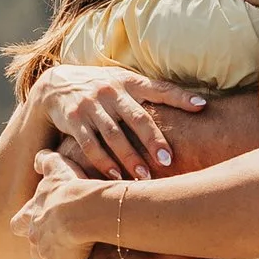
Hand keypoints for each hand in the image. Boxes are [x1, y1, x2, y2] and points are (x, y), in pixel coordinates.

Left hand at [14, 149, 110, 258]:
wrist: (83, 212)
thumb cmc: (71, 188)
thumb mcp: (57, 168)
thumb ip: (46, 161)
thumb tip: (39, 156)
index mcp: (30, 215)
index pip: (18, 224)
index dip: (26, 224)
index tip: (35, 224)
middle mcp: (34, 237)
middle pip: (32, 248)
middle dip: (41, 247)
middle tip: (57, 243)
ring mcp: (46, 254)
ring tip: (72, 255)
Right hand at [35, 63, 208, 180]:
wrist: (56, 85)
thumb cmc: (102, 89)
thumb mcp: (125, 83)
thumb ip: (154, 93)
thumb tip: (200, 105)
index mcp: (129, 82)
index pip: (159, 88)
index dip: (181, 97)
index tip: (202, 106)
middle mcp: (110, 91)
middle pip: (136, 117)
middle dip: (153, 140)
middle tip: (167, 160)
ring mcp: (91, 105)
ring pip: (113, 134)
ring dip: (129, 157)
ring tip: (144, 177)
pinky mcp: (73, 119)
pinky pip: (89, 144)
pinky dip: (103, 162)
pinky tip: (115, 177)